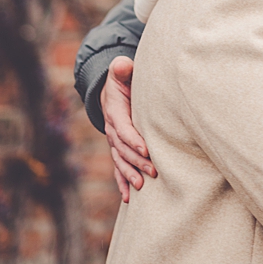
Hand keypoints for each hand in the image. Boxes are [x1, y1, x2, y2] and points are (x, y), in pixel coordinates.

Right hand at [101, 56, 155, 200]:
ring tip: (141, 186)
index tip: (146, 150)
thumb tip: (122, 65)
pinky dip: (121, 182)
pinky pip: (117, 168)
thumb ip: (121, 69)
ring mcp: (114, 142)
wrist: (109, 92)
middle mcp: (112, 129)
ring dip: (129, 174)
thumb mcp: (120, 72)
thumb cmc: (122, 82)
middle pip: (123, 149)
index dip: (133, 139)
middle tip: (153, 172)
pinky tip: (128, 198)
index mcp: (114, 112)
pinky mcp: (118, 150)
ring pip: (120, 161)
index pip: (123, 128)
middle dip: (136, 161)